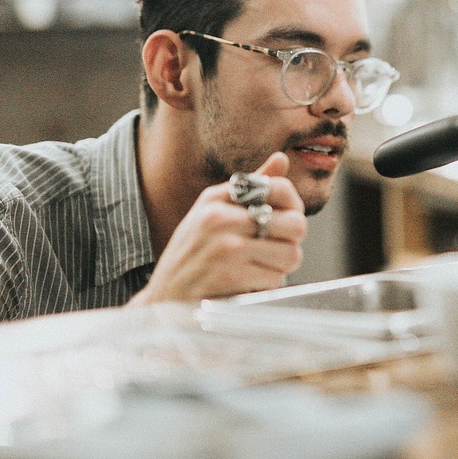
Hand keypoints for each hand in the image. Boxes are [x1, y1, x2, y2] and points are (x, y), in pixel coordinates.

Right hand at [130, 152, 307, 304]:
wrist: (162, 300)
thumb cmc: (192, 254)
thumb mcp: (212, 212)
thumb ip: (251, 187)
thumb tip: (281, 158)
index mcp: (216, 198)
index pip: (280, 188)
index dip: (293, 207)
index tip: (284, 220)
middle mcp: (220, 217)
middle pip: (295, 224)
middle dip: (291, 241)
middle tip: (275, 249)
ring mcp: (226, 247)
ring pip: (290, 255)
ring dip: (280, 267)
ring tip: (259, 267)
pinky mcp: (231, 276)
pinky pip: (276, 279)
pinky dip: (267, 285)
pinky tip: (248, 283)